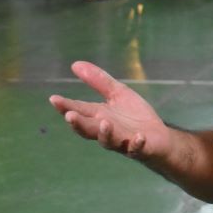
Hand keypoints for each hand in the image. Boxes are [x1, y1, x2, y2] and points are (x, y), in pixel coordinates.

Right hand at [50, 62, 171, 161]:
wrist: (159, 137)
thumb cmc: (133, 116)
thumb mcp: (118, 93)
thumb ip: (98, 81)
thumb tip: (75, 64)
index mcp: (99, 116)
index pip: (79, 110)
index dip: (66, 106)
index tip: (54, 99)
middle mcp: (106, 131)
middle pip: (88, 129)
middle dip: (78, 123)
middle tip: (69, 116)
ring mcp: (122, 141)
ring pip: (108, 141)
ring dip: (105, 134)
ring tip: (104, 123)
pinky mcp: (140, 148)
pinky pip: (136, 149)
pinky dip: (136, 144)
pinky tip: (139, 137)